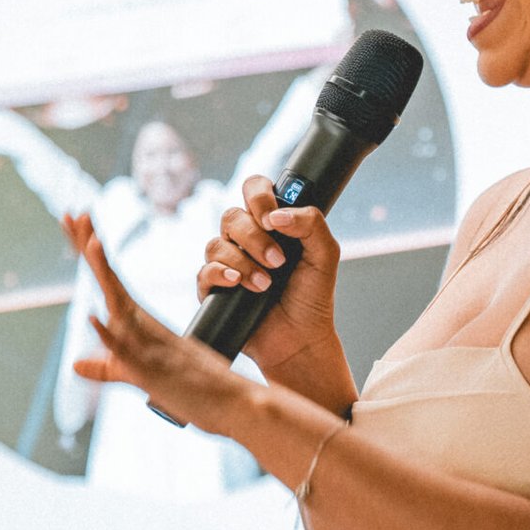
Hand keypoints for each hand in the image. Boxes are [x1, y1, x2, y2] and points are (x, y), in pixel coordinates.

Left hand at [61, 213, 254, 439]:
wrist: (234, 402)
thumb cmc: (190, 389)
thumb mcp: (139, 377)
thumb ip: (108, 368)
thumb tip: (76, 365)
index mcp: (138, 322)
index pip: (107, 278)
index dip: (89, 249)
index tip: (74, 217)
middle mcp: (142, 325)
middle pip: (109, 278)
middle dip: (90, 245)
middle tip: (75, 212)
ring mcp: (149, 344)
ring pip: (120, 304)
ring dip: (105, 274)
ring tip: (90, 243)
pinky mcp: (153, 368)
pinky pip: (129, 349)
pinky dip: (111, 334)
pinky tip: (96, 316)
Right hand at [198, 178, 352, 406]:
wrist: (300, 340)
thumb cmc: (312, 297)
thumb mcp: (325, 255)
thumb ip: (311, 224)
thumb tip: (277, 215)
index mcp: (270, 224)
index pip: (254, 190)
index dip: (258, 196)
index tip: (273, 219)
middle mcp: (246, 240)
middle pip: (232, 216)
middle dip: (255, 238)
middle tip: (278, 261)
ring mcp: (228, 263)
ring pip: (216, 244)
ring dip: (243, 262)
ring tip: (266, 285)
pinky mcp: (214, 289)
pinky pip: (205, 271)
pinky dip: (221, 274)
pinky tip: (238, 283)